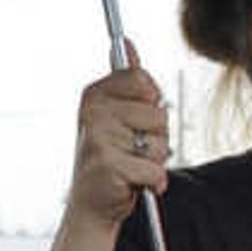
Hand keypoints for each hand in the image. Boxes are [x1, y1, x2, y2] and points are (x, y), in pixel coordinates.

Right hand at [64, 50, 170, 231]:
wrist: (91, 207)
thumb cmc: (110, 160)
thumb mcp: (116, 116)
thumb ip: (126, 82)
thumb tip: (127, 44)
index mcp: (94, 95)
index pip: (143, 80)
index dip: (150, 104)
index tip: (135, 120)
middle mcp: (93, 112)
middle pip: (159, 113)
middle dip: (156, 137)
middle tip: (132, 150)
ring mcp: (99, 138)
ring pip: (160, 142)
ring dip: (154, 160)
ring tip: (131, 166)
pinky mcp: (109, 165)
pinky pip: (155, 169)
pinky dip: (153, 182)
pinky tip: (133, 184)